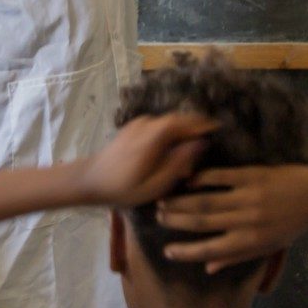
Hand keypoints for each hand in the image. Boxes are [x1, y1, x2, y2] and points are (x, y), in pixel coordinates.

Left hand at [76, 113, 216, 206]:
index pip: (183, 122)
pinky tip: (170, 153)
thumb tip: (199, 144)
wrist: (90, 180)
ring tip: (186, 155)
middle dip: (193, 130)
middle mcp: (146, 124)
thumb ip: (179, 163)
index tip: (217, 127)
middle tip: (203, 145)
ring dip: (181, 134)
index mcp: (153, 136)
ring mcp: (139, 123)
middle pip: (177, 120)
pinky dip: (169, 134)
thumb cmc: (123, 188)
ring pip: (168, 123)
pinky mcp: (134, 127)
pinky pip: (159, 126)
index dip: (202, 123)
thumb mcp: (155, 184)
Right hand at [155, 165, 307, 271]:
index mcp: (250, 242)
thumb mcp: (267, 247)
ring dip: (182, 200)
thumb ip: (237, 257)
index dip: (186, 252)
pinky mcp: (253, 176)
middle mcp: (246, 221)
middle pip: (202, 222)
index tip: (166, 251)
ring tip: (163, 200)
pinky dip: (201, 178)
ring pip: (207, 200)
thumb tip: (208, 269)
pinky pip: (221, 176)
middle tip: (157, 217)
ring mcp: (249, 197)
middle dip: (176, 220)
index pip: (210, 250)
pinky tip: (186, 179)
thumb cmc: (293, 225)